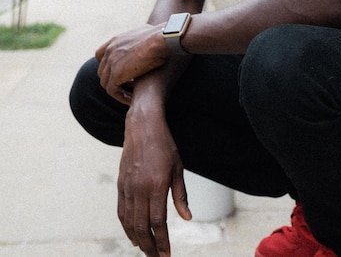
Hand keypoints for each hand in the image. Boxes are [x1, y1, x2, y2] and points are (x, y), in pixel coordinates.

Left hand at [95, 24, 166, 102]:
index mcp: (116, 40)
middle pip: (102, 70)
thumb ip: (142, 39)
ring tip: (132, 94)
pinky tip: (132, 97)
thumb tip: (152, 38)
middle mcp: (110, 50)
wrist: (162, 40)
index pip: (101, 54)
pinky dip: (121, 96)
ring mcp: (111, 62)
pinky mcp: (116, 74)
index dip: (109, 65)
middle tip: (129, 85)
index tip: (123, 71)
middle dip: (113, 79)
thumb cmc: (162, 37)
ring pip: (105, 83)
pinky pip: (112, 90)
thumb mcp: (148, 33)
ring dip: (117, 89)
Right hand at [119, 104, 191, 255]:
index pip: (158, 222)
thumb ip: (180, 195)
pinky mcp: (121, 185)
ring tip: (146, 251)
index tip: (166, 255)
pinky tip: (133, 235)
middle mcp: (139, 189)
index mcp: (156, 185)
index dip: (162, 242)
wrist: (142, 127)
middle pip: (142, 227)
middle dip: (149, 247)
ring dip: (137, 240)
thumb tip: (187, 218)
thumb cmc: (164, 146)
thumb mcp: (178, 168)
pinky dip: (126, 227)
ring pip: (129, 222)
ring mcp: (128, 187)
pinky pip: (121, 212)